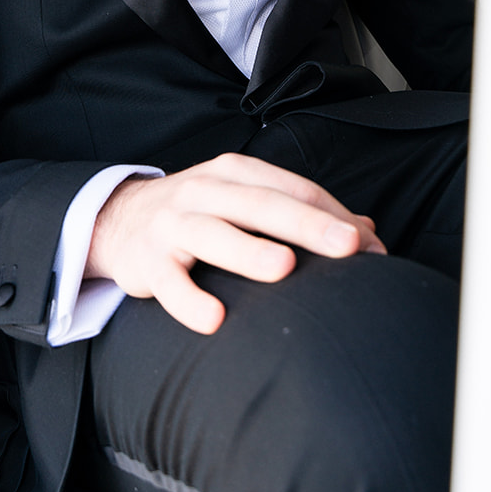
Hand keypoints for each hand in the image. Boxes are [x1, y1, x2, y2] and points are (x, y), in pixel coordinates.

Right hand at [86, 152, 385, 333]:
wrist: (120, 220)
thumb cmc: (200, 213)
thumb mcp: (246, 201)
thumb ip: (302, 214)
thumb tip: (368, 233)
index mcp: (236, 173)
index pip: (292, 189)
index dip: (332, 216)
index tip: (370, 247)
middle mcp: (205, 190)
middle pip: (261, 204)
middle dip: (307, 225)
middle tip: (349, 246)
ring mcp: (174, 223)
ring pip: (214, 233)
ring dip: (249, 250)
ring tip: (283, 268)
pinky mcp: (148, 260)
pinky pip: (170, 282)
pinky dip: (189, 300)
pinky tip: (213, 319)